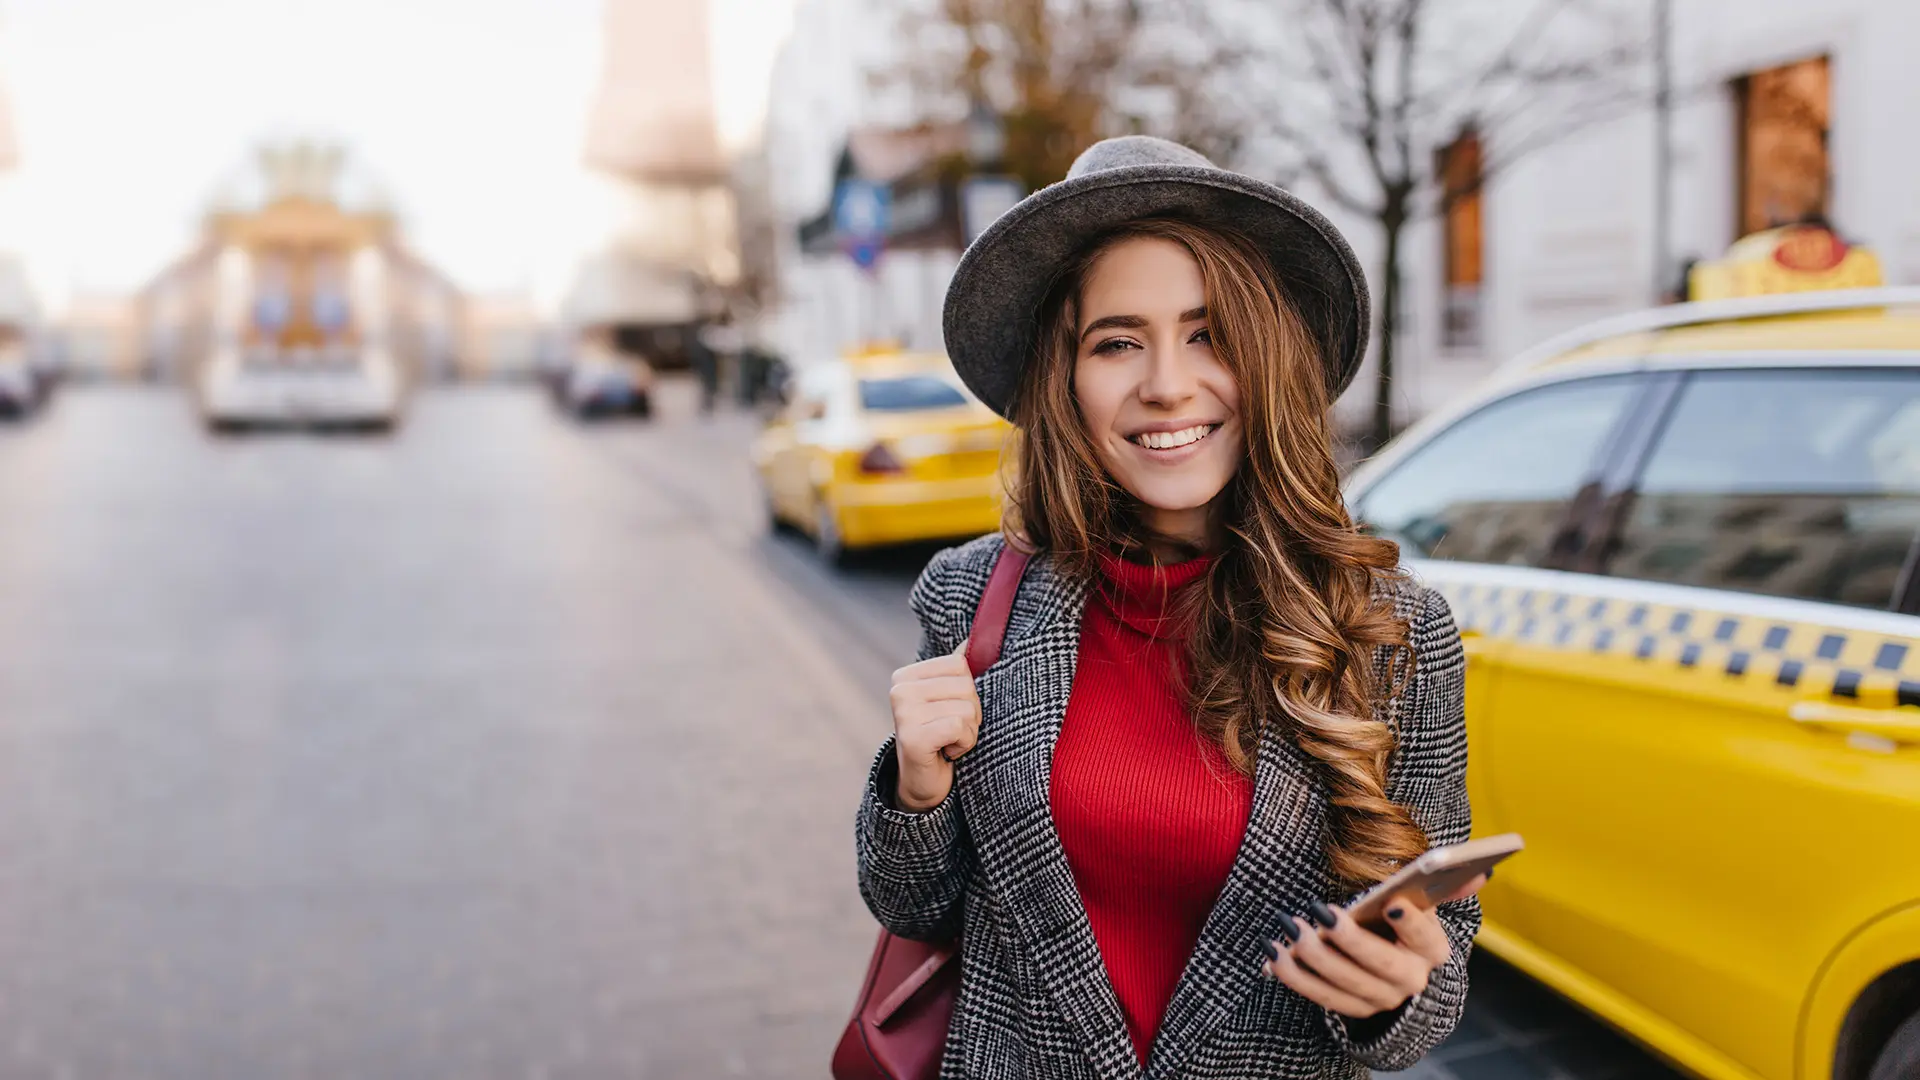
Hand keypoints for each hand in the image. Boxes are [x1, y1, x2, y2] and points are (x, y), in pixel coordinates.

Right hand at [889, 641, 980, 811]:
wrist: (922, 781)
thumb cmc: (940, 736)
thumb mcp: (947, 698)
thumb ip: (956, 670)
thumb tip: (972, 638)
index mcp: (906, 676)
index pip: (960, 664)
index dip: (967, 691)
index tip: (948, 711)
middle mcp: (900, 690)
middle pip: (966, 686)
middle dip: (970, 713)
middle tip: (949, 731)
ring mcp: (904, 713)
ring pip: (966, 709)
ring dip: (967, 732)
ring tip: (947, 741)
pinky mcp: (913, 737)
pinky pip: (960, 727)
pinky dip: (963, 744)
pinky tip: (947, 752)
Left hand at [1262, 875, 1485, 1018]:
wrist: (1399, 976)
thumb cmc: (1405, 927)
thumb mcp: (1424, 906)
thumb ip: (1447, 887)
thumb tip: (1480, 871)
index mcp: (1432, 951)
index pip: (1425, 938)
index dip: (1411, 923)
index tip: (1393, 903)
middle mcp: (1411, 981)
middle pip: (1380, 964)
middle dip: (1350, 939)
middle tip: (1322, 912)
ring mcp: (1380, 1000)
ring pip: (1344, 983)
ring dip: (1312, 956)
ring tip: (1288, 926)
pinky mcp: (1352, 1010)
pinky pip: (1319, 997)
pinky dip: (1293, 976)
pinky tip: (1272, 952)